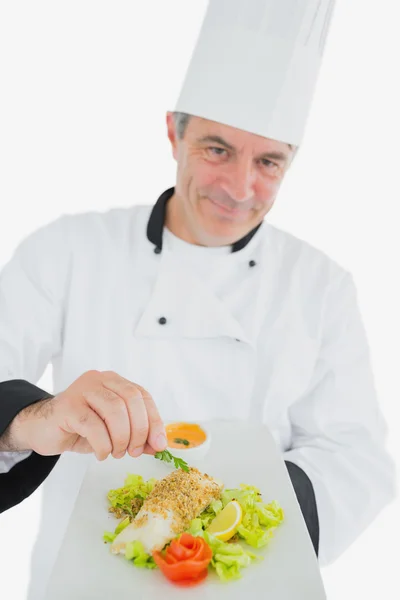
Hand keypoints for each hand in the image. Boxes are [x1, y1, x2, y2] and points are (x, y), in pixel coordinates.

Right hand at [10, 370, 166, 460]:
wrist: (42, 429)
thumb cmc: (79, 428)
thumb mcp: (113, 432)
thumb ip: (136, 436)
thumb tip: (158, 446)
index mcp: (114, 381)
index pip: (142, 396)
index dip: (154, 420)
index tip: (159, 444)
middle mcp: (100, 379)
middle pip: (131, 399)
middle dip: (138, 430)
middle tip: (134, 451)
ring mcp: (82, 390)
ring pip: (114, 410)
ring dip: (121, 438)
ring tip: (116, 452)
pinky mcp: (67, 406)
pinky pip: (93, 425)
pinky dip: (103, 444)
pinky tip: (101, 453)